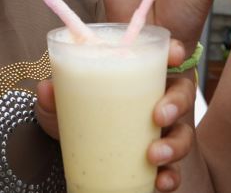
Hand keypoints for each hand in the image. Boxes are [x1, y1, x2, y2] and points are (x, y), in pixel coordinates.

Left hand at [35, 40, 195, 190]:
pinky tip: (160, 181)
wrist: (83, 158)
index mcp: (139, 77)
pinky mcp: (161, 162)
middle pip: (182, 93)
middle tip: (158, 116)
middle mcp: (157, 101)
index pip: (165, 57)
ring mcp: (163, 133)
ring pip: (184, 133)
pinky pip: (176, 169)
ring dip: (174, 144)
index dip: (175, 52)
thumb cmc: (81, 118)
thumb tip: (46, 89)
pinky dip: (171, 176)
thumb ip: (54, 97)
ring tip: (153, 155)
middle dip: (176, 102)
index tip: (175, 56)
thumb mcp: (64, 106)